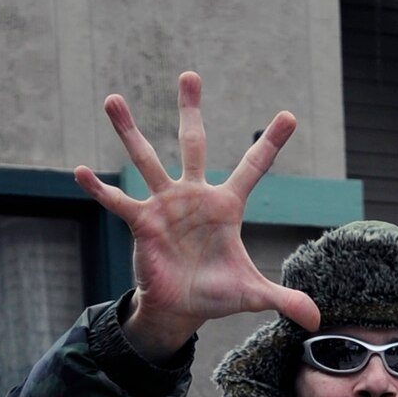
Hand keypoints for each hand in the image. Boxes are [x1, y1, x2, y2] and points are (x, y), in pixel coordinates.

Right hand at [74, 71, 321, 361]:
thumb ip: (284, 300)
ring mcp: (165, 205)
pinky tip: (80, 172)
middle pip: (193, 144)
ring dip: (129, 132)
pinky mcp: (141, 222)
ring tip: (113, 99)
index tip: (290, 116)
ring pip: (146, 160)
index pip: (253, 168)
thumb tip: (316, 321)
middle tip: (190, 75)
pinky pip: (117, 202)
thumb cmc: (216, 295)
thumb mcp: (252, 296)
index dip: (270, 143)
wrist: (181, 308)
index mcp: (226, 206)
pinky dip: (98, 189)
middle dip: (191, 110)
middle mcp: (194, 196)